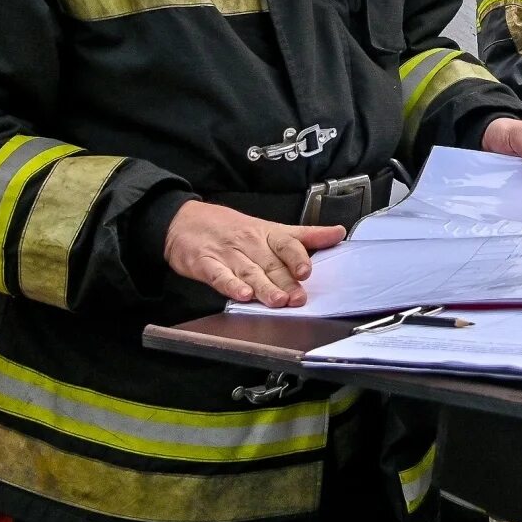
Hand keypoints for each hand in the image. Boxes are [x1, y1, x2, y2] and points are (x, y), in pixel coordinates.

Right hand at [164, 201, 343, 307]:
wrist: (184, 220)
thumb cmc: (231, 228)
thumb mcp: (271, 228)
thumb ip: (306, 235)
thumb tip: (337, 233)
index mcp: (267, 234)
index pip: (286, 243)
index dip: (297, 257)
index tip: (306, 271)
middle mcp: (249, 244)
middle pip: (270, 264)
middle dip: (285, 282)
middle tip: (298, 297)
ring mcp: (226, 254)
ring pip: (249, 272)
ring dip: (264, 288)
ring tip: (277, 301)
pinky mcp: (205, 264)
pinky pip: (219, 276)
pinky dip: (231, 286)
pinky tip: (241, 295)